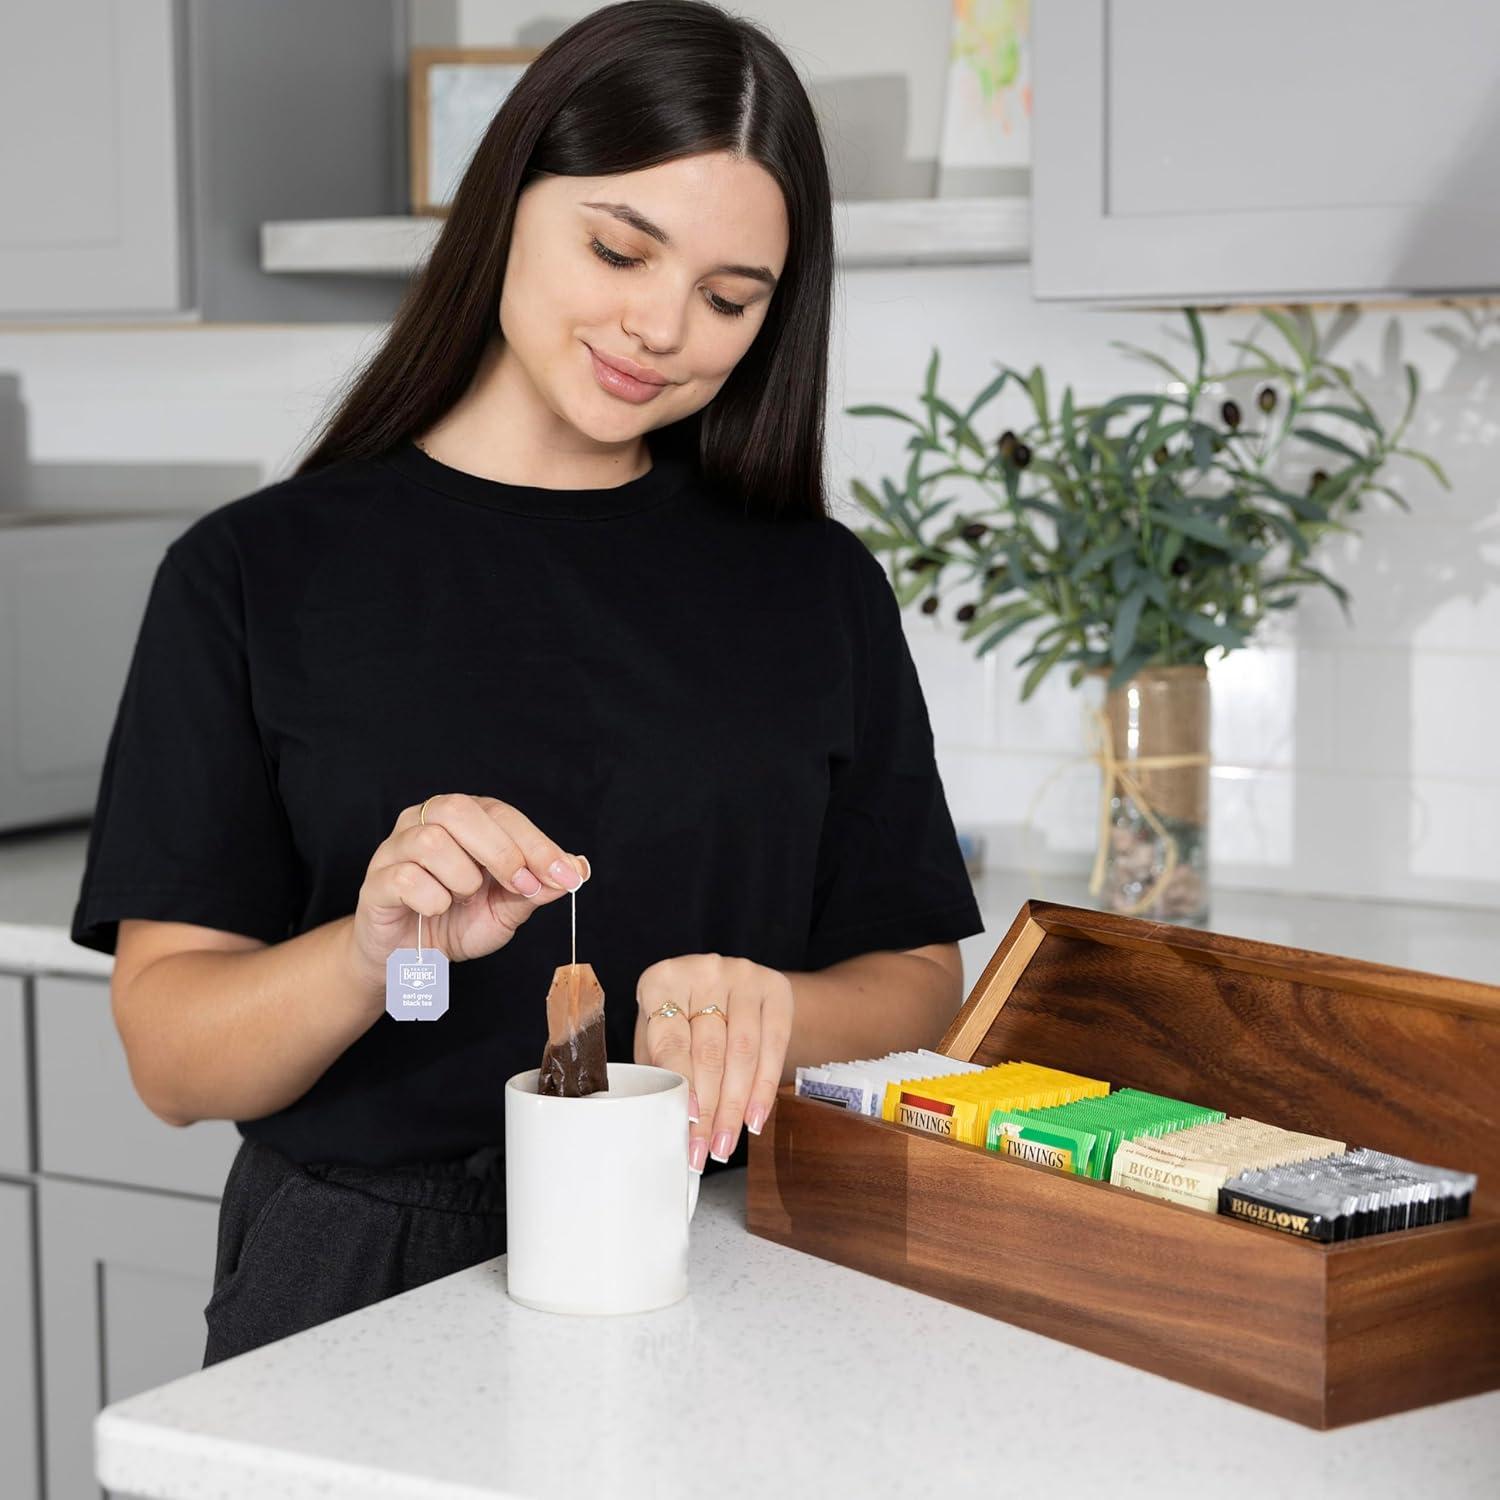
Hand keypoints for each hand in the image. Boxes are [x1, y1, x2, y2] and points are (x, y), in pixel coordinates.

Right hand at [350, 793, 589, 991]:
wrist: (407, 962)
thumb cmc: (455, 923)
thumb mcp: (506, 909)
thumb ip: (537, 887)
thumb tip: (578, 868)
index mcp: (463, 820)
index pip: (501, 814)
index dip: (536, 843)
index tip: (563, 875)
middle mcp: (425, 822)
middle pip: (459, 811)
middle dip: (501, 851)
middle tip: (520, 886)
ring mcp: (395, 849)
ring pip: (430, 841)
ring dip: (461, 877)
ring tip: (463, 898)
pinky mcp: (376, 882)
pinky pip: (405, 878)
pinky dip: (432, 899)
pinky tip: (437, 910)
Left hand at [634, 953, 793, 1172]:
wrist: (728, 985)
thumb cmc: (682, 1017)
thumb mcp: (660, 1033)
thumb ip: (659, 1068)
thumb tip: (662, 1121)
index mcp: (663, 980)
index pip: (672, 1040)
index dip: (682, 1082)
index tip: (687, 1118)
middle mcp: (704, 971)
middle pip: (710, 1051)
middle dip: (709, 1109)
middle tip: (704, 1149)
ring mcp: (744, 975)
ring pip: (743, 1052)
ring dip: (736, 1106)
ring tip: (725, 1143)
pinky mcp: (775, 987)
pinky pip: (774, 1045)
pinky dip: (764, 1088)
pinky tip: (754, 1117)